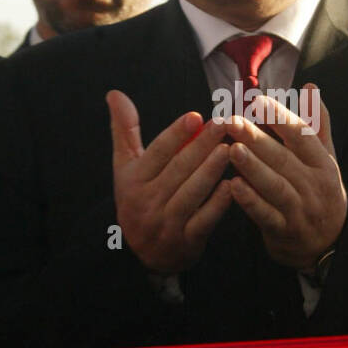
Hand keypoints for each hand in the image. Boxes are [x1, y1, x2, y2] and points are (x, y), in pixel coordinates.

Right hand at [106, 90, 232, 273]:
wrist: (142, 254)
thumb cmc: (138, 199)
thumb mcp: (125, 167)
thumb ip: (125, 130)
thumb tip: (115, 93)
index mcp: (133, 180)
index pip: (156, 153)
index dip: (175, 134)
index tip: (195, 116)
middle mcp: (147, 202)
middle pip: (178, 170)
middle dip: (202, 145)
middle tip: (224, 124)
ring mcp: (166, 224)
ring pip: (192, 193)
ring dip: (212, 170)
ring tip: (231, 149)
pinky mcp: (185, 242)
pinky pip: (204, 220)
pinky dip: (218, 204)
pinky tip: (233, 186)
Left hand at [224, 84, 347, 268]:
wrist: (331, 243)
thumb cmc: (321, 191)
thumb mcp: (326, 159)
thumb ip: (317, 124)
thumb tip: (312, 87)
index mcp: (323, 164)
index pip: (302, 136)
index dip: (280, 118)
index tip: (257, 101)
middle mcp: (314, 185)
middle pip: (284, 159)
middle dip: (256, 139)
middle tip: (231, 121)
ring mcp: (300, 210)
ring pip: (275, 186)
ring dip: (253, 168)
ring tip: (231, 150)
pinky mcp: (284, 232)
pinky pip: (266, 216)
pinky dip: (250, 202)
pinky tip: (233, 187)